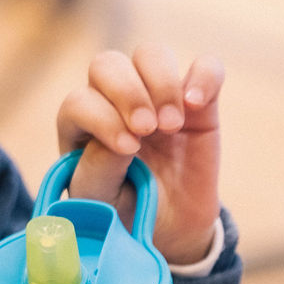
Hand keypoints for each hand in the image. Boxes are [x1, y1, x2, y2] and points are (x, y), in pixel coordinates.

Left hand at [57, 46, 223, 264]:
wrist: (170, 229)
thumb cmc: (124, 212)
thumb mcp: (101, 202)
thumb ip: (99, 170)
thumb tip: (119, 139)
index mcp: (80, 124)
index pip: (79, 100)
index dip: (102, 117)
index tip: (128, 149)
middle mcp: (113, 101)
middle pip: (108, 64)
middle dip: (127, 92)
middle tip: (148, 130)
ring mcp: (154, 96)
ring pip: (150, 55)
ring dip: (161, 84)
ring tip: (171, 126)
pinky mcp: (197, 102)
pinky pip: (205, 67)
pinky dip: (203, 76)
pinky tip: (196, 104)